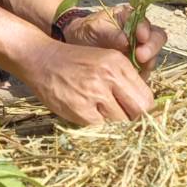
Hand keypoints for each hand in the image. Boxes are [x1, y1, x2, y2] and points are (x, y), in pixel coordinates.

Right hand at [20, 38, 154, 123]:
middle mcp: (108, 76)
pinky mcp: (79, 109)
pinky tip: (87, 114)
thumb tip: (144, 110)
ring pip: (121, 123)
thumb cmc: (74, 62)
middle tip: (122, 119)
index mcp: (118, 63)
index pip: (146, 98)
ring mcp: (93, 93)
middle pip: (139, 112)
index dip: (143, 110)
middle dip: (133, 120)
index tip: (135, 114)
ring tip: (101, 115)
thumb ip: (124, 82)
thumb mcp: (103, 61)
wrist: (39, 58)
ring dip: (114, 125)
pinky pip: (100, 128)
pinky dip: (97, 125)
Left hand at [64, 4, 166, 72]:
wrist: (76, 46)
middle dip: (151, 48)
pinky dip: (139, 77)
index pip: (146, 24)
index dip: (146, 30)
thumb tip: (126, 41)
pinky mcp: (136, 69)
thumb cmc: (86, 31)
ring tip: (135, 68)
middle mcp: (140, 36)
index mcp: (131, 19)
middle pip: (157, 40)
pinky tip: (130, 79)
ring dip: (147, 64)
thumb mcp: (94, 27)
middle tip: (140, 56)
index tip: (141, 37)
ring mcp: (140, 53)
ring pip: (152, 58)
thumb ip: (111, 33)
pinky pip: (144, 74)